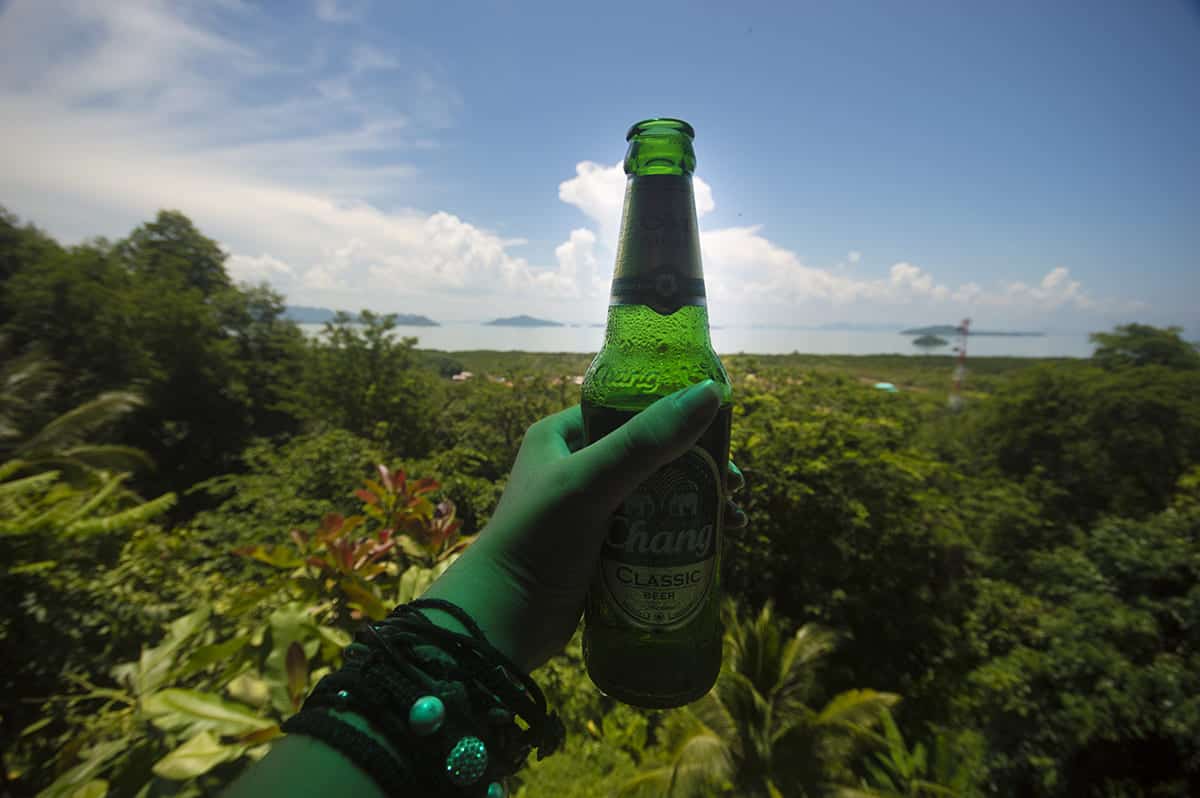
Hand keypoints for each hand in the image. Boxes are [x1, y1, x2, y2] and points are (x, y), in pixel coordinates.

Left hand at [421, 380, 744, 670]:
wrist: (500, 624)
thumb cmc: (537, 542)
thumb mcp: (592, 482)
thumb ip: (647, 441)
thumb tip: (711, 393)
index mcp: (564, 436)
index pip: (633, 411)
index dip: (681, 421)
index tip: (725, 438)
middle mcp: (577, 467)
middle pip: (655, 457)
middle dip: (700, 472)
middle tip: (735, 489)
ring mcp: (590, 512)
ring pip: (658, 498)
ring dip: (698, 507)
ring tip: (736, 524)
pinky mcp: (601, 551)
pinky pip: (652, 535)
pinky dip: (682, 538)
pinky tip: (714, 550)